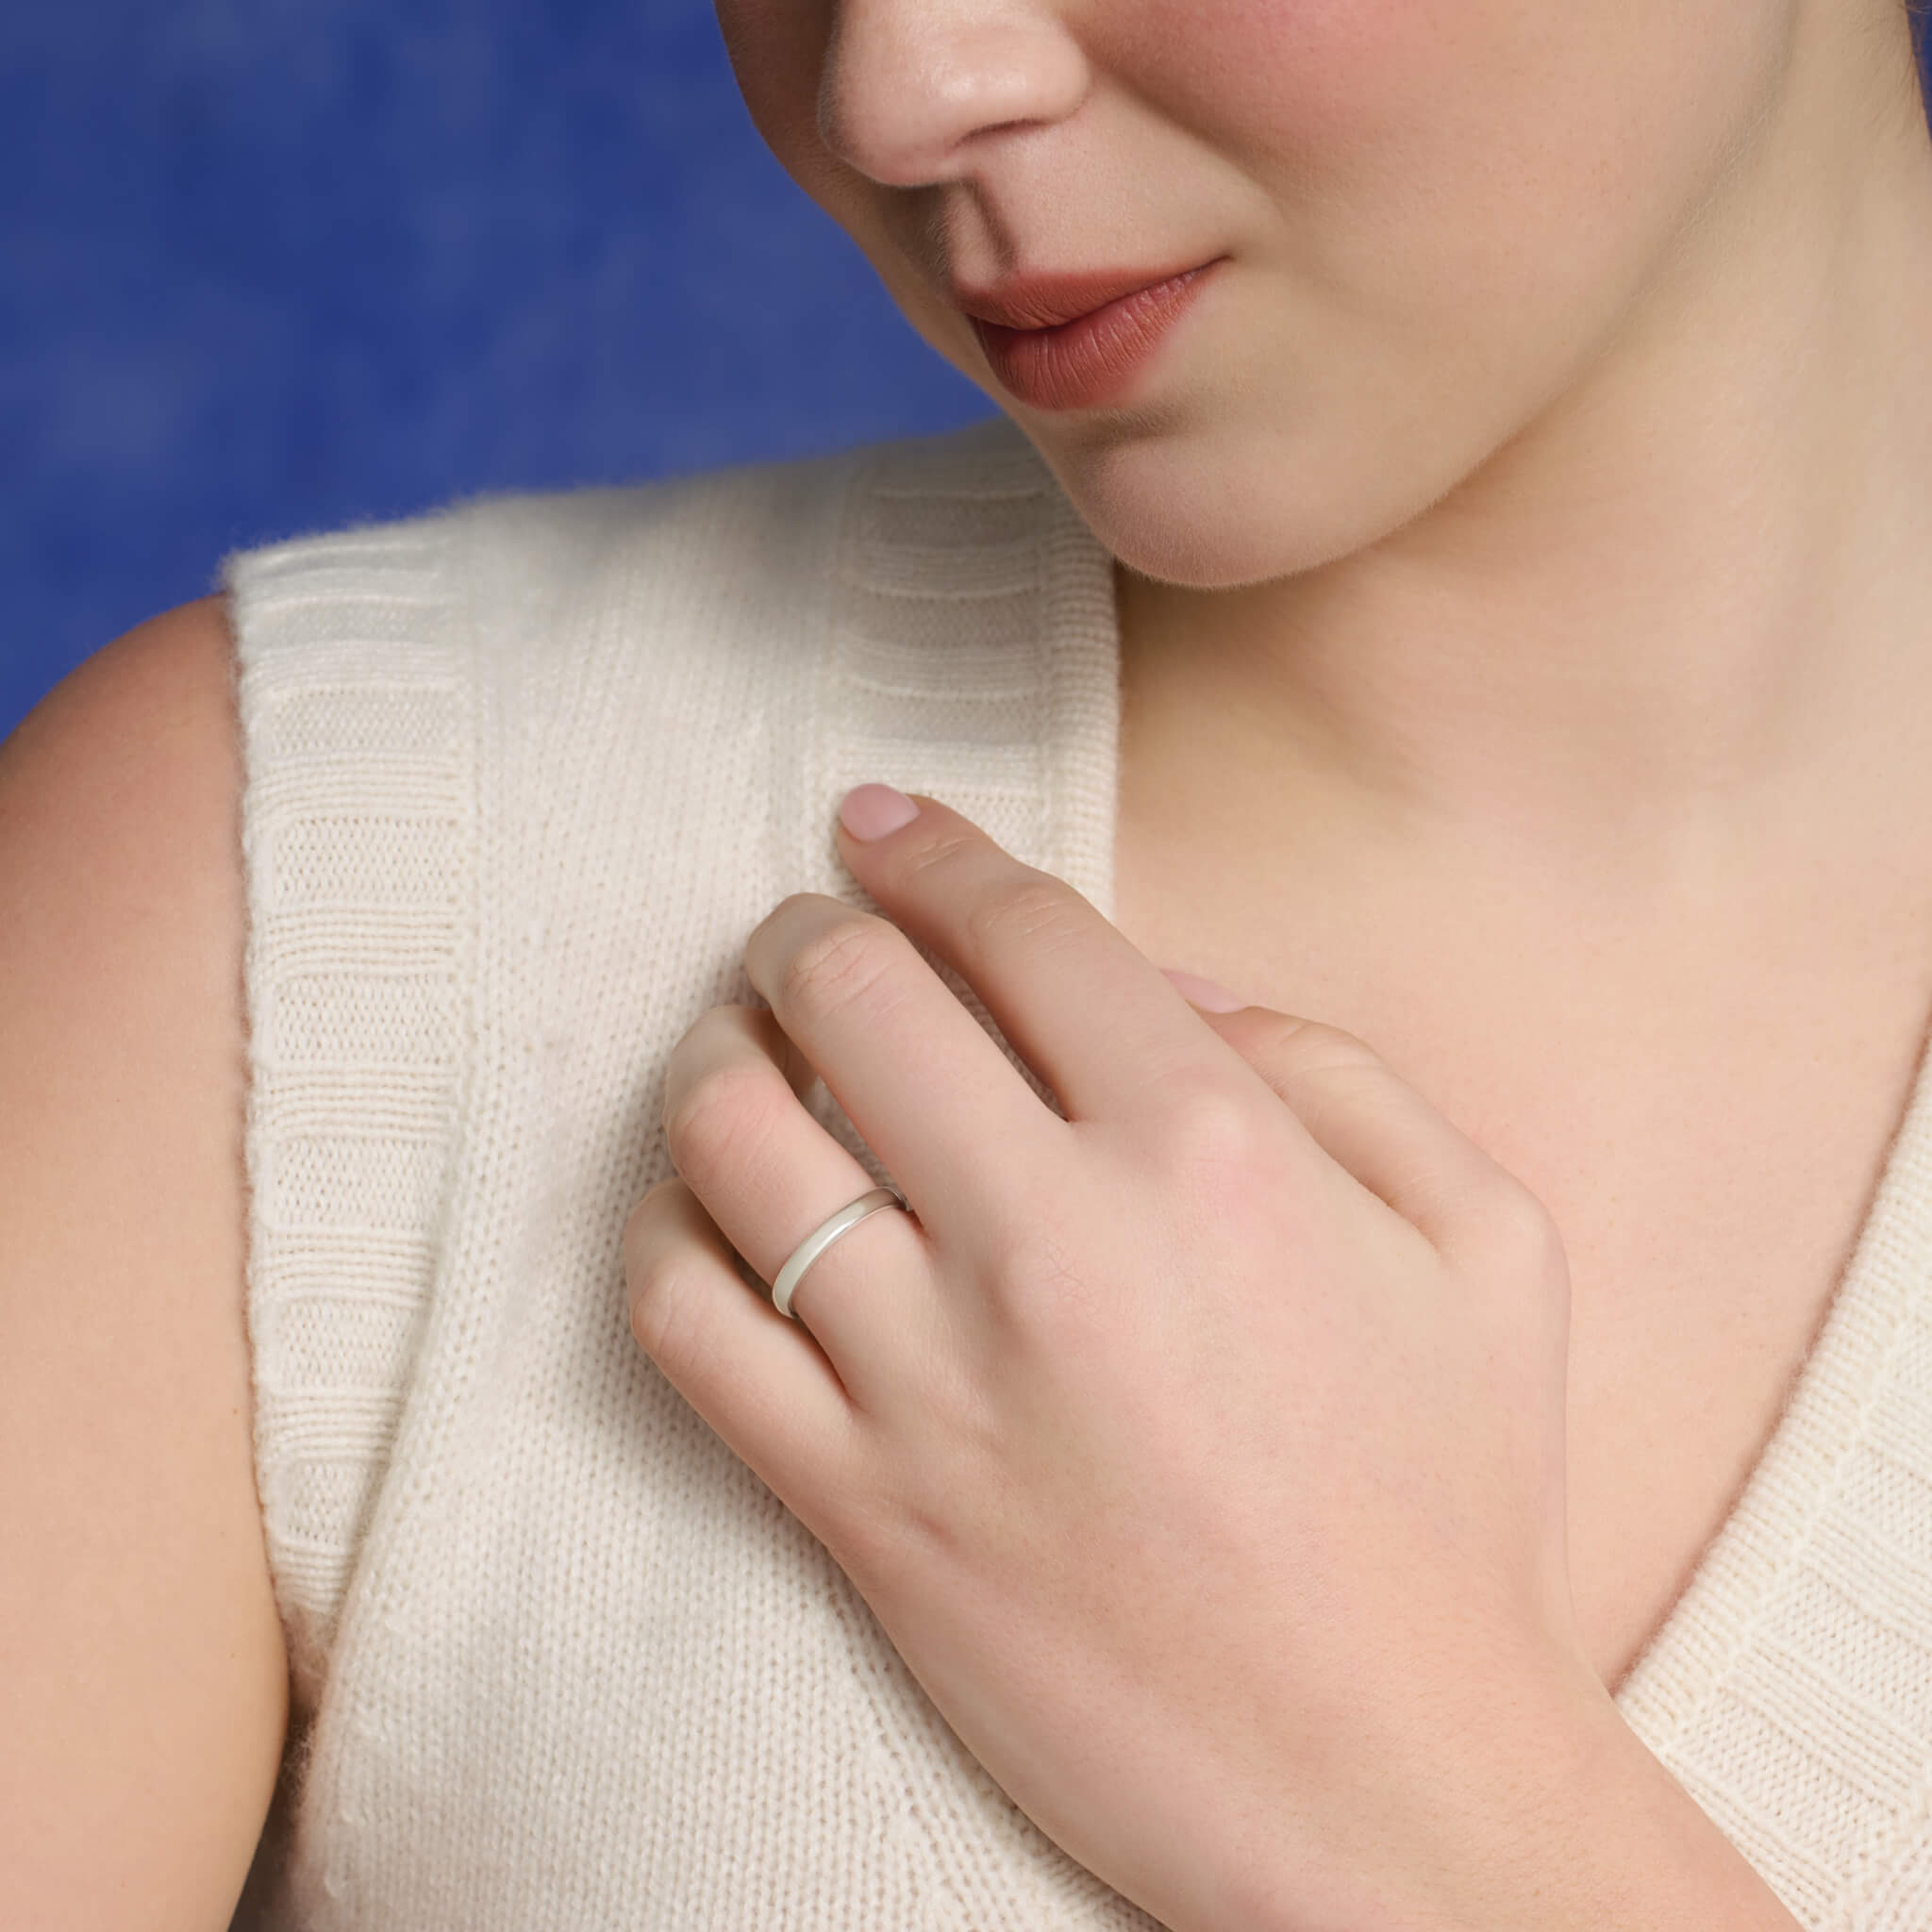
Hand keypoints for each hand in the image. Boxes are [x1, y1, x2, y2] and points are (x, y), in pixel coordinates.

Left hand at [623, 785, 1600, 1931]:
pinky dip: (660, 1235)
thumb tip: (1166, 980)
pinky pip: (682, 1326)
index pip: (1015, 928)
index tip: (876, 822)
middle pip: (847, 995)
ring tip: (734, 1051)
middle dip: (800, 929)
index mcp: (1211, 1148)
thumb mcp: (1486, 1243)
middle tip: (797, 931)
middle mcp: (1054, 1239)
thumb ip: (1336, 1069)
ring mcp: (935, 1380)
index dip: (928, 848)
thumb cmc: (1458, 1510)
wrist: (1391, 1787)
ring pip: (732, 1140)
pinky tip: (696, 1213)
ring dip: (711, 1058)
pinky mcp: (859, 1510)